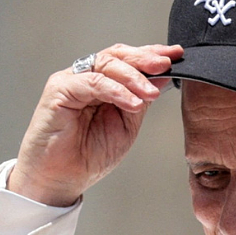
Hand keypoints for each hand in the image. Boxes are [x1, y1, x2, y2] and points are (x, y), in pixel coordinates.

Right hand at [7, 43, 183, 206]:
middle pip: (117, 55)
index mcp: (102, 83)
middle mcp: (85, 77)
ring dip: (133, 77)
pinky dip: (115, 90)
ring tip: (151, 94)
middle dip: (144, 59)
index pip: (127, 59)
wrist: (61, 179)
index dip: (151, 54)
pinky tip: (132, 103)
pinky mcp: (59, 90)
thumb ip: (141, 99)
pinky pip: (91, 82)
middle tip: (166, 64)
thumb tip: (162, 76)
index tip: (176, 55)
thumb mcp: (127, 125)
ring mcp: (70, 81)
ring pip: (105, 64)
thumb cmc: (89, 156)